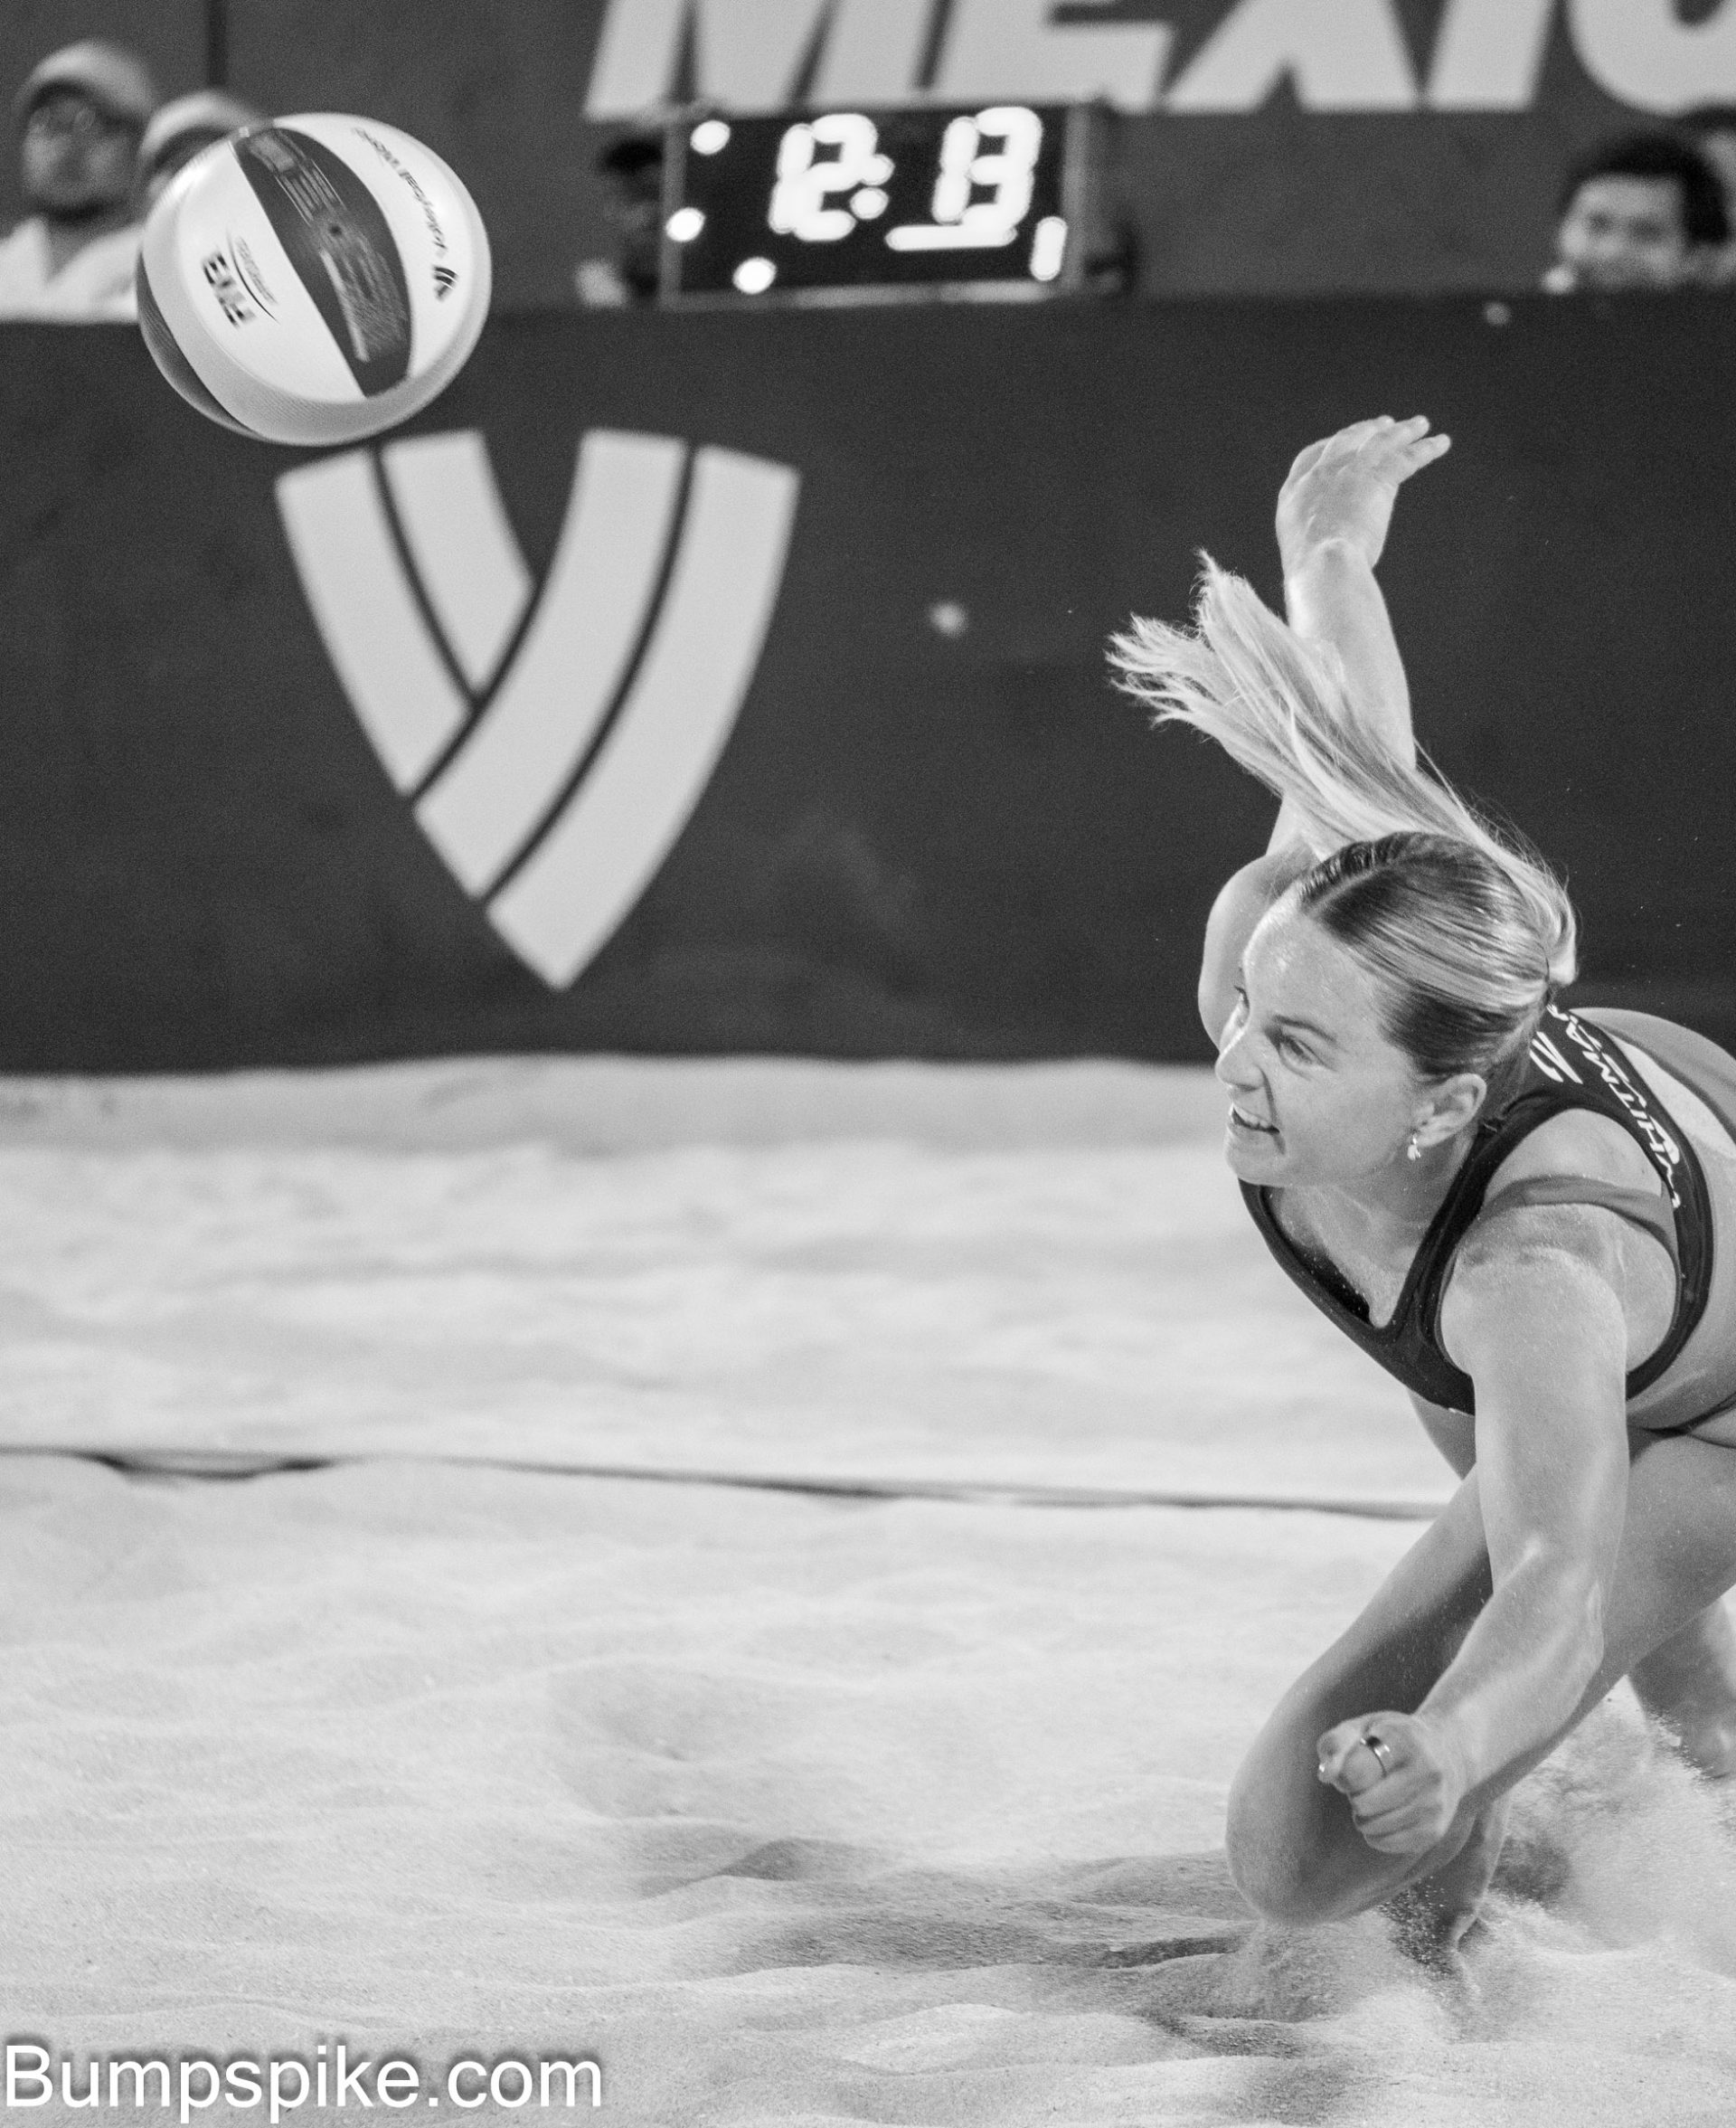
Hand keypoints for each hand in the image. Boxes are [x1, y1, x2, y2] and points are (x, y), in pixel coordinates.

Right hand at [1276, 415, 1450, 578]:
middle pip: (1345, 441)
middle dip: (1365, 430)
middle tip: (1385, 424)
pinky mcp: (1376, 476)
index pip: (1310, 458)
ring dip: (1402, 431)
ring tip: (1420, 424)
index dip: (1328, 446)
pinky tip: (1441, 443)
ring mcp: (1347, 471)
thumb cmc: (1311, 575)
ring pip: (1379, 441)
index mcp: (1293, 494)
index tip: (1344, 441)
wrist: (1322, 566)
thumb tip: (1329, 555)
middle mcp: (1318, 476)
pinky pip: (1406, 457)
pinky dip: (1426, 449)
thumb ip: (1315, 541)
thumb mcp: (1302, 553)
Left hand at [1315, 1710, 1467, 1856]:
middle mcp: (1426, 1772)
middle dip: (1354, 1795)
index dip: (1343, 1774)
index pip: (1356, 1772)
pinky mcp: (1434, 1831)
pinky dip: (1375, 1833)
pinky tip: (1387, 1814)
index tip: (1349, 1767)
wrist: (1449, 1755)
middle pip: (1362, 1803)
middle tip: (1368, 1783)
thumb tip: (1327, 1775)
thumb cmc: (1392, 1740)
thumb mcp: (1363, 1726)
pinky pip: (1385, 1843)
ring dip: (1364, 1815)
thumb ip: (1336, 1744)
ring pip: (1372, 1826)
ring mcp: (1434, 1803)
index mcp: (1404, 1740)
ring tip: (1379, 1796)